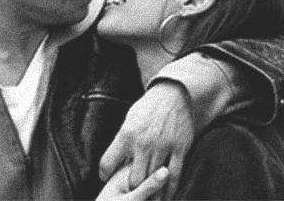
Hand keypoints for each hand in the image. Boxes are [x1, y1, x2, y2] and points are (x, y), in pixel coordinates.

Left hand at [100, 82, 192, 199]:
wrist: (172, 94)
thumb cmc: (147, 108)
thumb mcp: (129, 119)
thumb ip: (122, 141)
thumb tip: (114, 161)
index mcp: (127, 134)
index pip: (108, 163)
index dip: (104, 173)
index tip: (105, 177)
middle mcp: (144, 143)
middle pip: (134, 179)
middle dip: (131, 189)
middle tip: (129, 192)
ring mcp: (163, 147)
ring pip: (154, 181)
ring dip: (151, 193)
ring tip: (147, 199)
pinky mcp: (179, 149)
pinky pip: (174, 176)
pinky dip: (169, 190)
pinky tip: (165, 197)